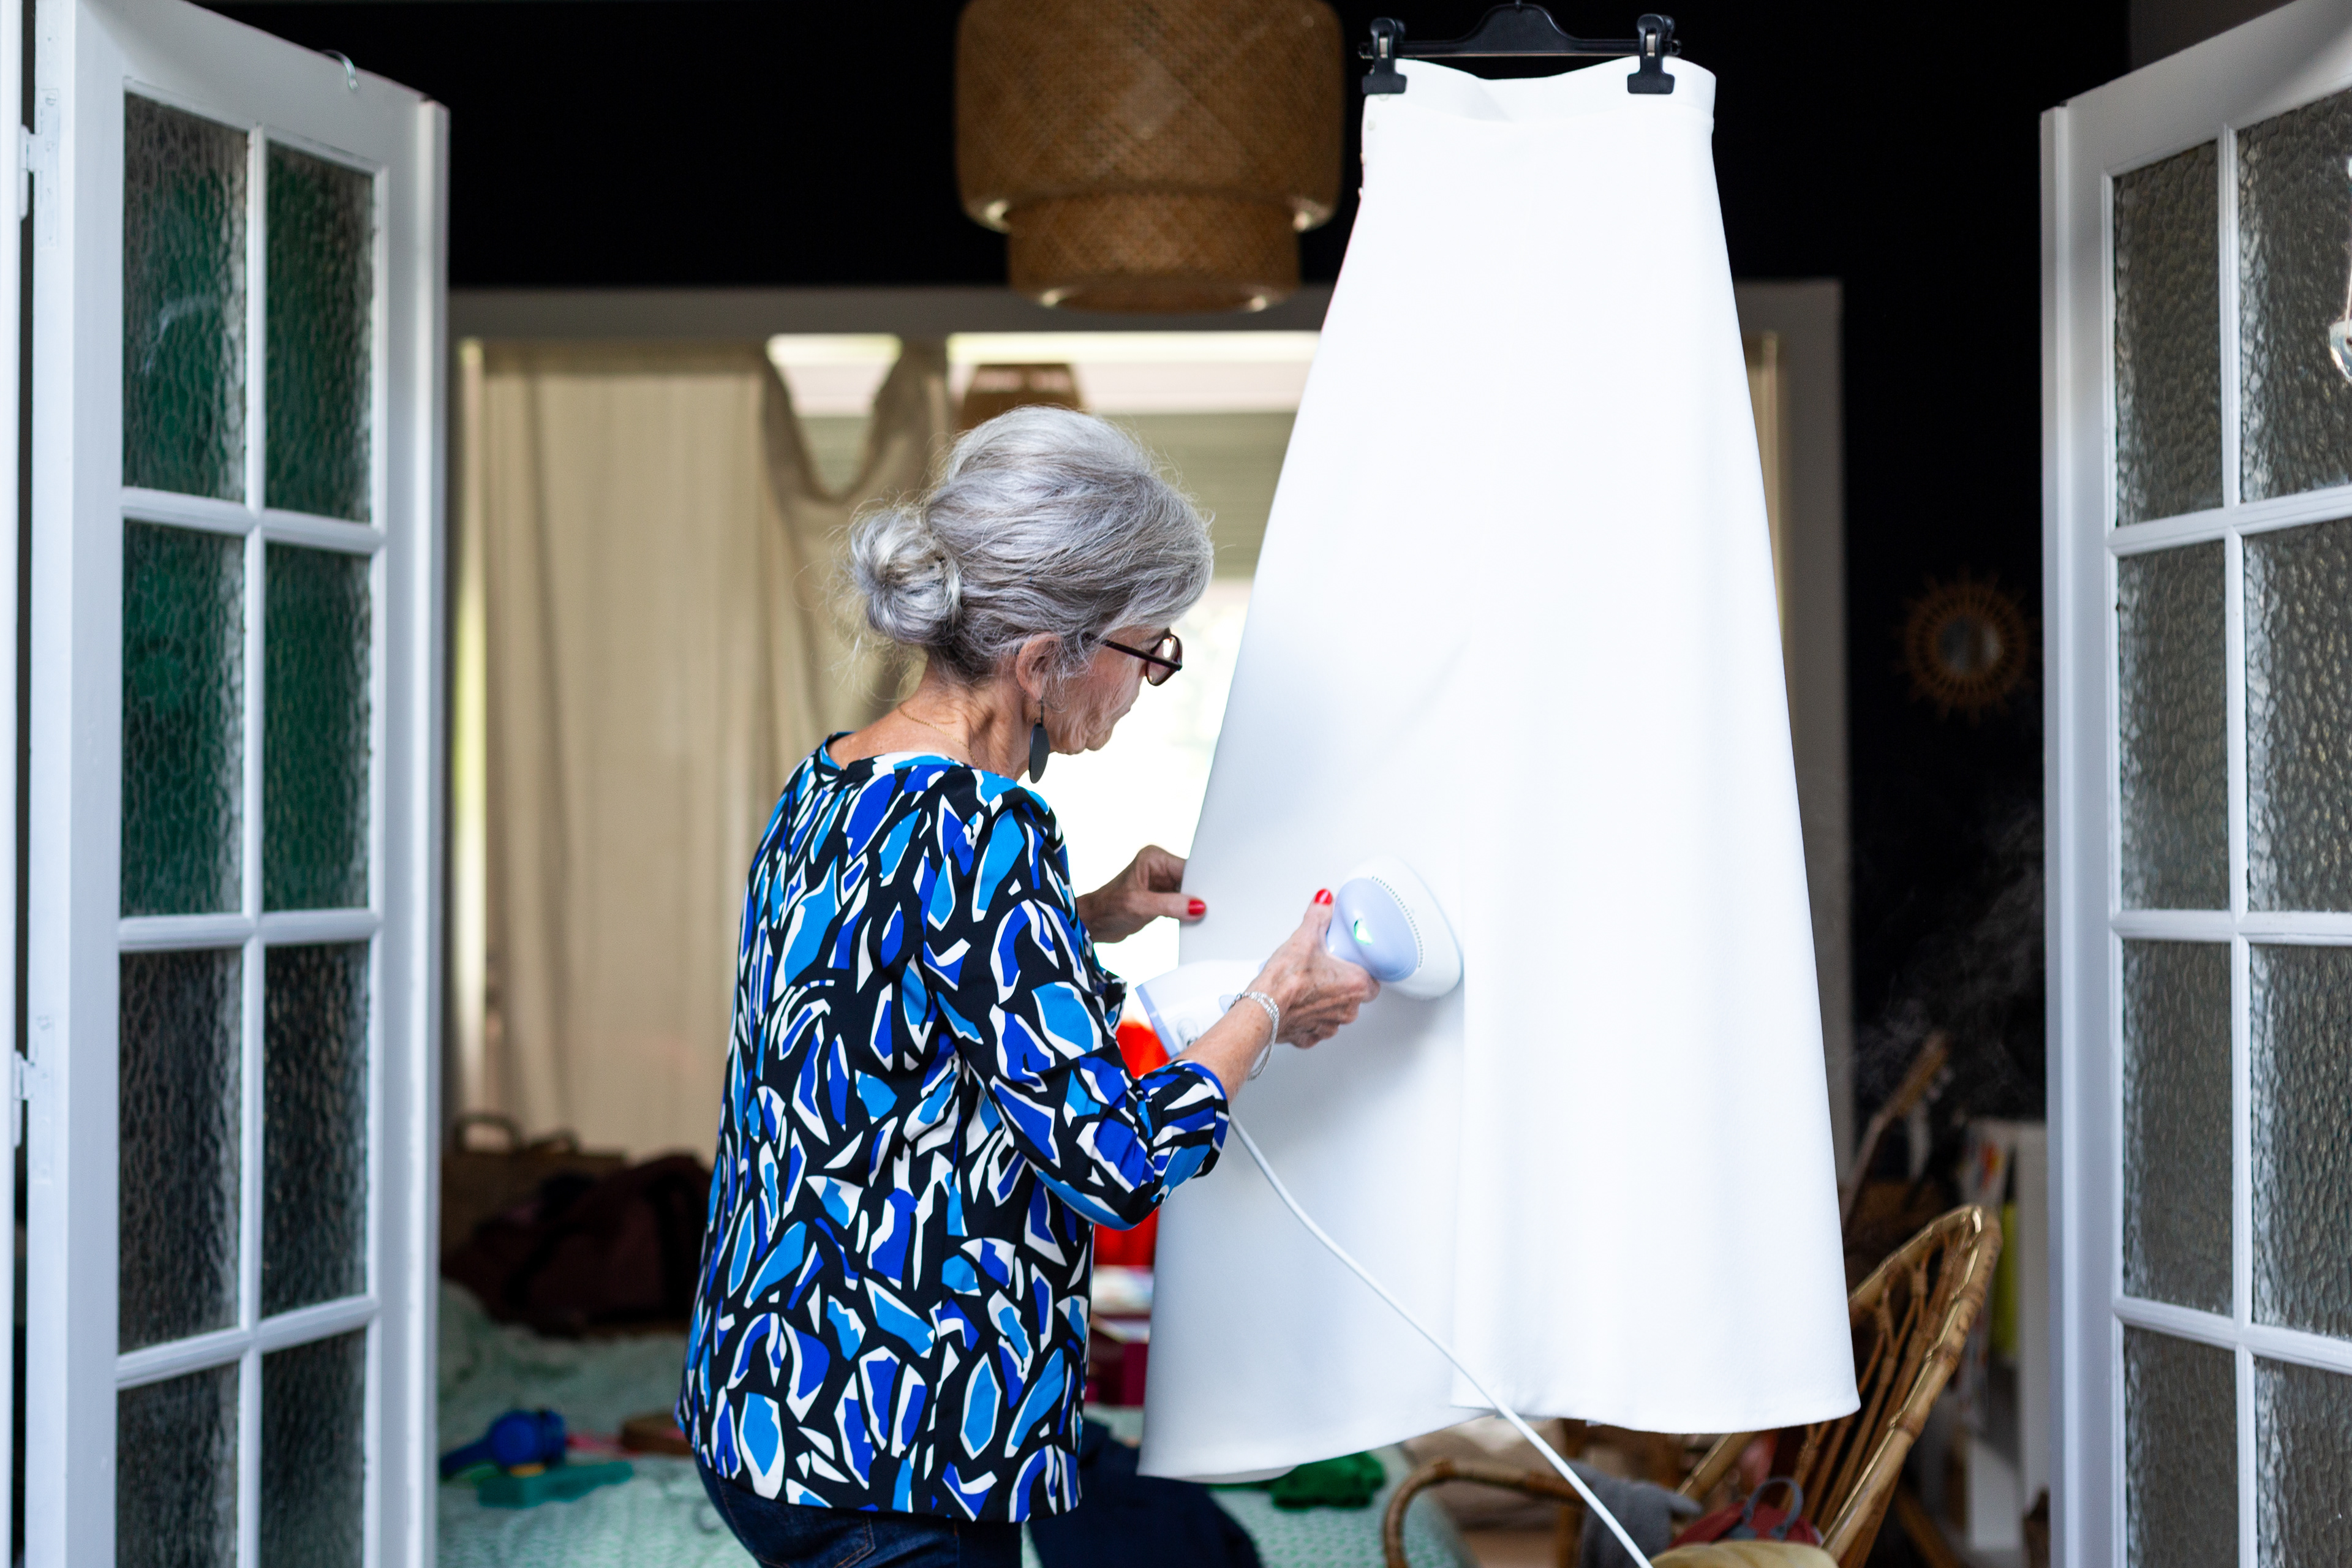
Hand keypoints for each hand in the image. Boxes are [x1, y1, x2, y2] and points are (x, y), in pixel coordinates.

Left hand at [1075, 845, 1203, 945]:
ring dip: (1192, 905)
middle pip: (1192, 879)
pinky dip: (1187, 913)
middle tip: (1207, 910)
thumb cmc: (1106, 909)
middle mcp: (1160, 867)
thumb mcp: (1139, 906)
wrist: (1094, 924)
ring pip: (1189, 892)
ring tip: (1198, 917)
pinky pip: (1183, 903)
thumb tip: (1198, 907)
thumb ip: (1170, 906)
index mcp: (1154, 858)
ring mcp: (1162, 883)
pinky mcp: (1163, 898)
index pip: (1187, 867)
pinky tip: (1191, 920)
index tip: (1211, 898)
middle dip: (1198, 894)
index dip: (1201, 882)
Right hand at [1250, 891, 1380, 1047]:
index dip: (1362, 972)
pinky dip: (1308, 1018)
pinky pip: (1316, 1028)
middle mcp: (1347, 1010)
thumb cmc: (1284, 980)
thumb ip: (1318, 916)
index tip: (1350, 964)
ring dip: (1325, 1002)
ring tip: (1308, 987)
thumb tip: (1325, 901)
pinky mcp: (1310, 1038)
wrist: (1261, 1008)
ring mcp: (1328, 1026)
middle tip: (1325, 971)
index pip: (1373, 981)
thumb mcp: (1305, 938)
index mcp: (1355, 985)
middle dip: (1341, 985)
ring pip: (1335, 1013)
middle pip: (1354, 997)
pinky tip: (1298, 1005)